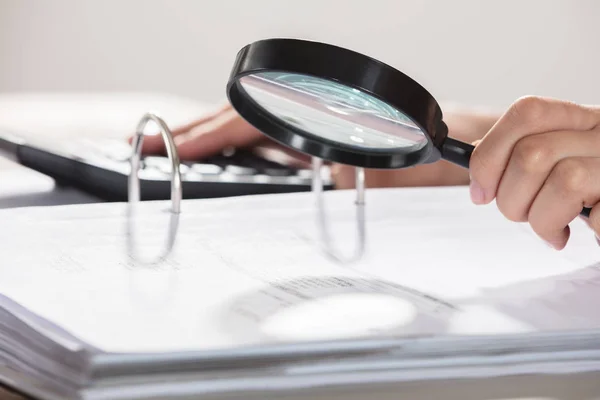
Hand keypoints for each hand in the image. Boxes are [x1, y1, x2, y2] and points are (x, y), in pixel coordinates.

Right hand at [135, 101, 499, 187]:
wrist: (475, 147)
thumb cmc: (447, 151)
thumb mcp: (403, 168)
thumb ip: (360, 171)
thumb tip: (310, 173)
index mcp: (325, 114)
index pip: (251, 121)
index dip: (206, 135)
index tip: (170, 147)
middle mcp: (316, 115)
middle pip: (242, 119)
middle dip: (195, 133)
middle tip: (150, 146)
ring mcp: (319, 126)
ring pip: (256, 130)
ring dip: (215, 140)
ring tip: (179, 152)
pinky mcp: (327, 142)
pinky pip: (276, 144)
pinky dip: (245, 152)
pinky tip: (233, 161)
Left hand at [469, 96, 599, 248]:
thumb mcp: (568, 158)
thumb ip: (530, 152)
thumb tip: (478, 158)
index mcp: (587, 119)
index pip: (528, 112)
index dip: (492, 153)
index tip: (481, 190)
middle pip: (533, 153)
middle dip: (510, 198)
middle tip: (523, 215)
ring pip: (563, 181)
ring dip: (541, 220)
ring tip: (552, 230)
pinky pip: (599, 216)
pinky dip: (583, 232)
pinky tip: (588, 232)